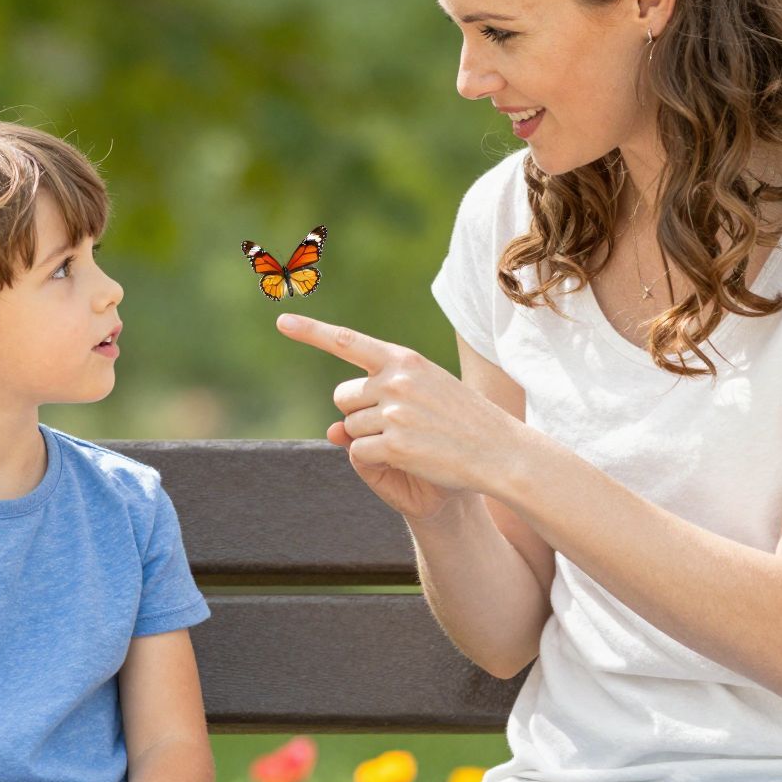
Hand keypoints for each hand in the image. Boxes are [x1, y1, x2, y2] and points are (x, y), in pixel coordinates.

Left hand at [275, 313, 521, 518]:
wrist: (499, 450)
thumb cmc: (463, 420)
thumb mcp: (427, 390)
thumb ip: (381, 396)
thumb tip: (333, 428)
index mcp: (404, 360)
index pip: (347, 342)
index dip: (310, 332)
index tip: (281, 322)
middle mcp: (395, 381)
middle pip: (343, 396)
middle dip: (358, 411)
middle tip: (396, 422)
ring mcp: (394, 413)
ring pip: (350, 428)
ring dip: (370, 438)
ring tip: (411, 439)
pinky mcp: (394, 446)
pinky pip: (359, 452)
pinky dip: (375, 459)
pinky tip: (407, 457)